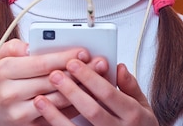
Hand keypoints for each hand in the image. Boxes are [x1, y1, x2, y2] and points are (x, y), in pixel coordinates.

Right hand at [0, 39, 104, 125]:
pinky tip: (84, 97)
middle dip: (79, 71)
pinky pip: (56, 116)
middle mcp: (10, 92)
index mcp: (3, 70)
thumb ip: (12, 46)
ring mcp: (19, 112)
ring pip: (58, 100)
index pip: (41, 62)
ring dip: (80, 90)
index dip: (65, 57)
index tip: (83, 52)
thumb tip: (32, 45)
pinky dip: (72, 107)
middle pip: (53, 81)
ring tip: (97, 80)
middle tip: (98, 64)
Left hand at [32, 62, 158, 125]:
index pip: (109, 93)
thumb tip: (119, 66)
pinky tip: (44, 116)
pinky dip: (56, 125)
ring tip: (40, 98)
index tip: (73, 62)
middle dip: (71, 91)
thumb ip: (130, 86)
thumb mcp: (143, 106)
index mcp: (133, 115)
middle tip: (54, 75)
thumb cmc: (139, 125)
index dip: (89, 77)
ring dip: (56, 114)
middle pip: (92, 110)